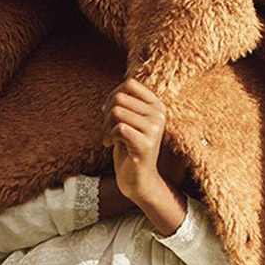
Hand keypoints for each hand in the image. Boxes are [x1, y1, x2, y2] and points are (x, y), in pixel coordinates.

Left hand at [101, 77, 167, 201]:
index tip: (108, 112)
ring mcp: (154, 129)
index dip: (112, 95)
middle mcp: (159, 115)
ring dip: (105, 126)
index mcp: (157, 106)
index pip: (130, 84)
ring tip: (108, 138)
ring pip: (117, 112)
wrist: (138, 179)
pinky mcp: (146, 144)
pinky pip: (119, 128)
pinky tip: (110, 144)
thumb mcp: (129, 122)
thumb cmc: (129, 148)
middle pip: (119, 98)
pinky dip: (109, 136)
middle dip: (106, 113)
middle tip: (107, 129)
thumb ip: (126, 106)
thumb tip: (112, 96)